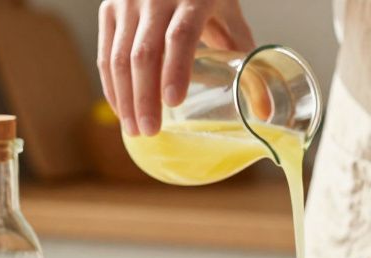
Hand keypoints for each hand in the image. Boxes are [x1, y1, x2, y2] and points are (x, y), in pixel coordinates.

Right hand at [97, 0, 253, 136]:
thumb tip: (264, 113)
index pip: (180, 36)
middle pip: (144, 53)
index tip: (173, 103)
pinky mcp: (109, 8)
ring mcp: (128, 1)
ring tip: (135, 130)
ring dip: (125, 98)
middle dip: (144, 97)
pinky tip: (121, 109)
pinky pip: (106, 53)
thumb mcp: (230, 19)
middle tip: (151, 131)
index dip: (175, 70)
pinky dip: (112, 86)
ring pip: (119, 57)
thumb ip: (246, 60)